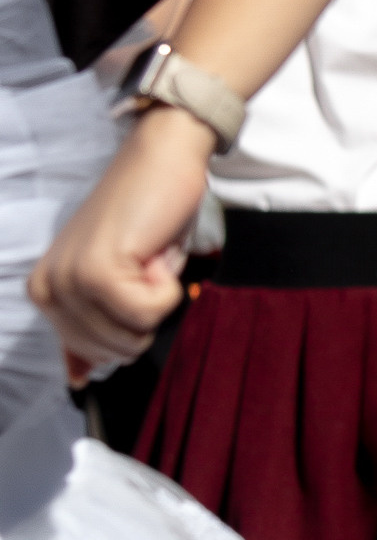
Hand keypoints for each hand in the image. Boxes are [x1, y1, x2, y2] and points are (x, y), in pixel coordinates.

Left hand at [31, 106, 215, 380]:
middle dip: (145, 316)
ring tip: (147, 258)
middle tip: (143, 268)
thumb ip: (93, 330)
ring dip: (158, 300)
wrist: (163, 160)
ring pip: (131, 335)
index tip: (132, 283)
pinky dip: (167, 287)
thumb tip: (82, 379)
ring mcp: (70, 279)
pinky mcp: (97, 270)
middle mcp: (49, 287)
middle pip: (113, 352)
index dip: (128, 328)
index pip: (89, 356)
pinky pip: (148, 313)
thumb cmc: (150, 217)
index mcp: (46, 291)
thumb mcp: (120, 283)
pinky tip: (154, 252)